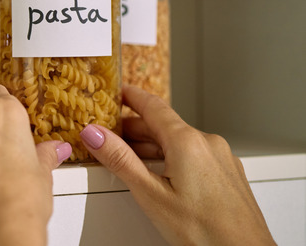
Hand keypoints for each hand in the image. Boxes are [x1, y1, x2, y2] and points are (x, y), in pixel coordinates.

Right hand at [79, 84, 274, 245]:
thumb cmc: (205, 232)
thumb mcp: (150, 194)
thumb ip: (120, 160)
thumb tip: (94, 133)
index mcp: (187, 142)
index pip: (152, 105)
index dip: (131, 96)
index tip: (116, 91)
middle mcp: (208, 143)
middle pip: (164, 124)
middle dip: (135, 128)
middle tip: (110, 133)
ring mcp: (221, 158)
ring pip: (179, 141)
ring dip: (153, 145)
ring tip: (129, 157)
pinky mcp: (228, 173)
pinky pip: (195, 154)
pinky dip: (172, 157)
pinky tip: (162, 174)